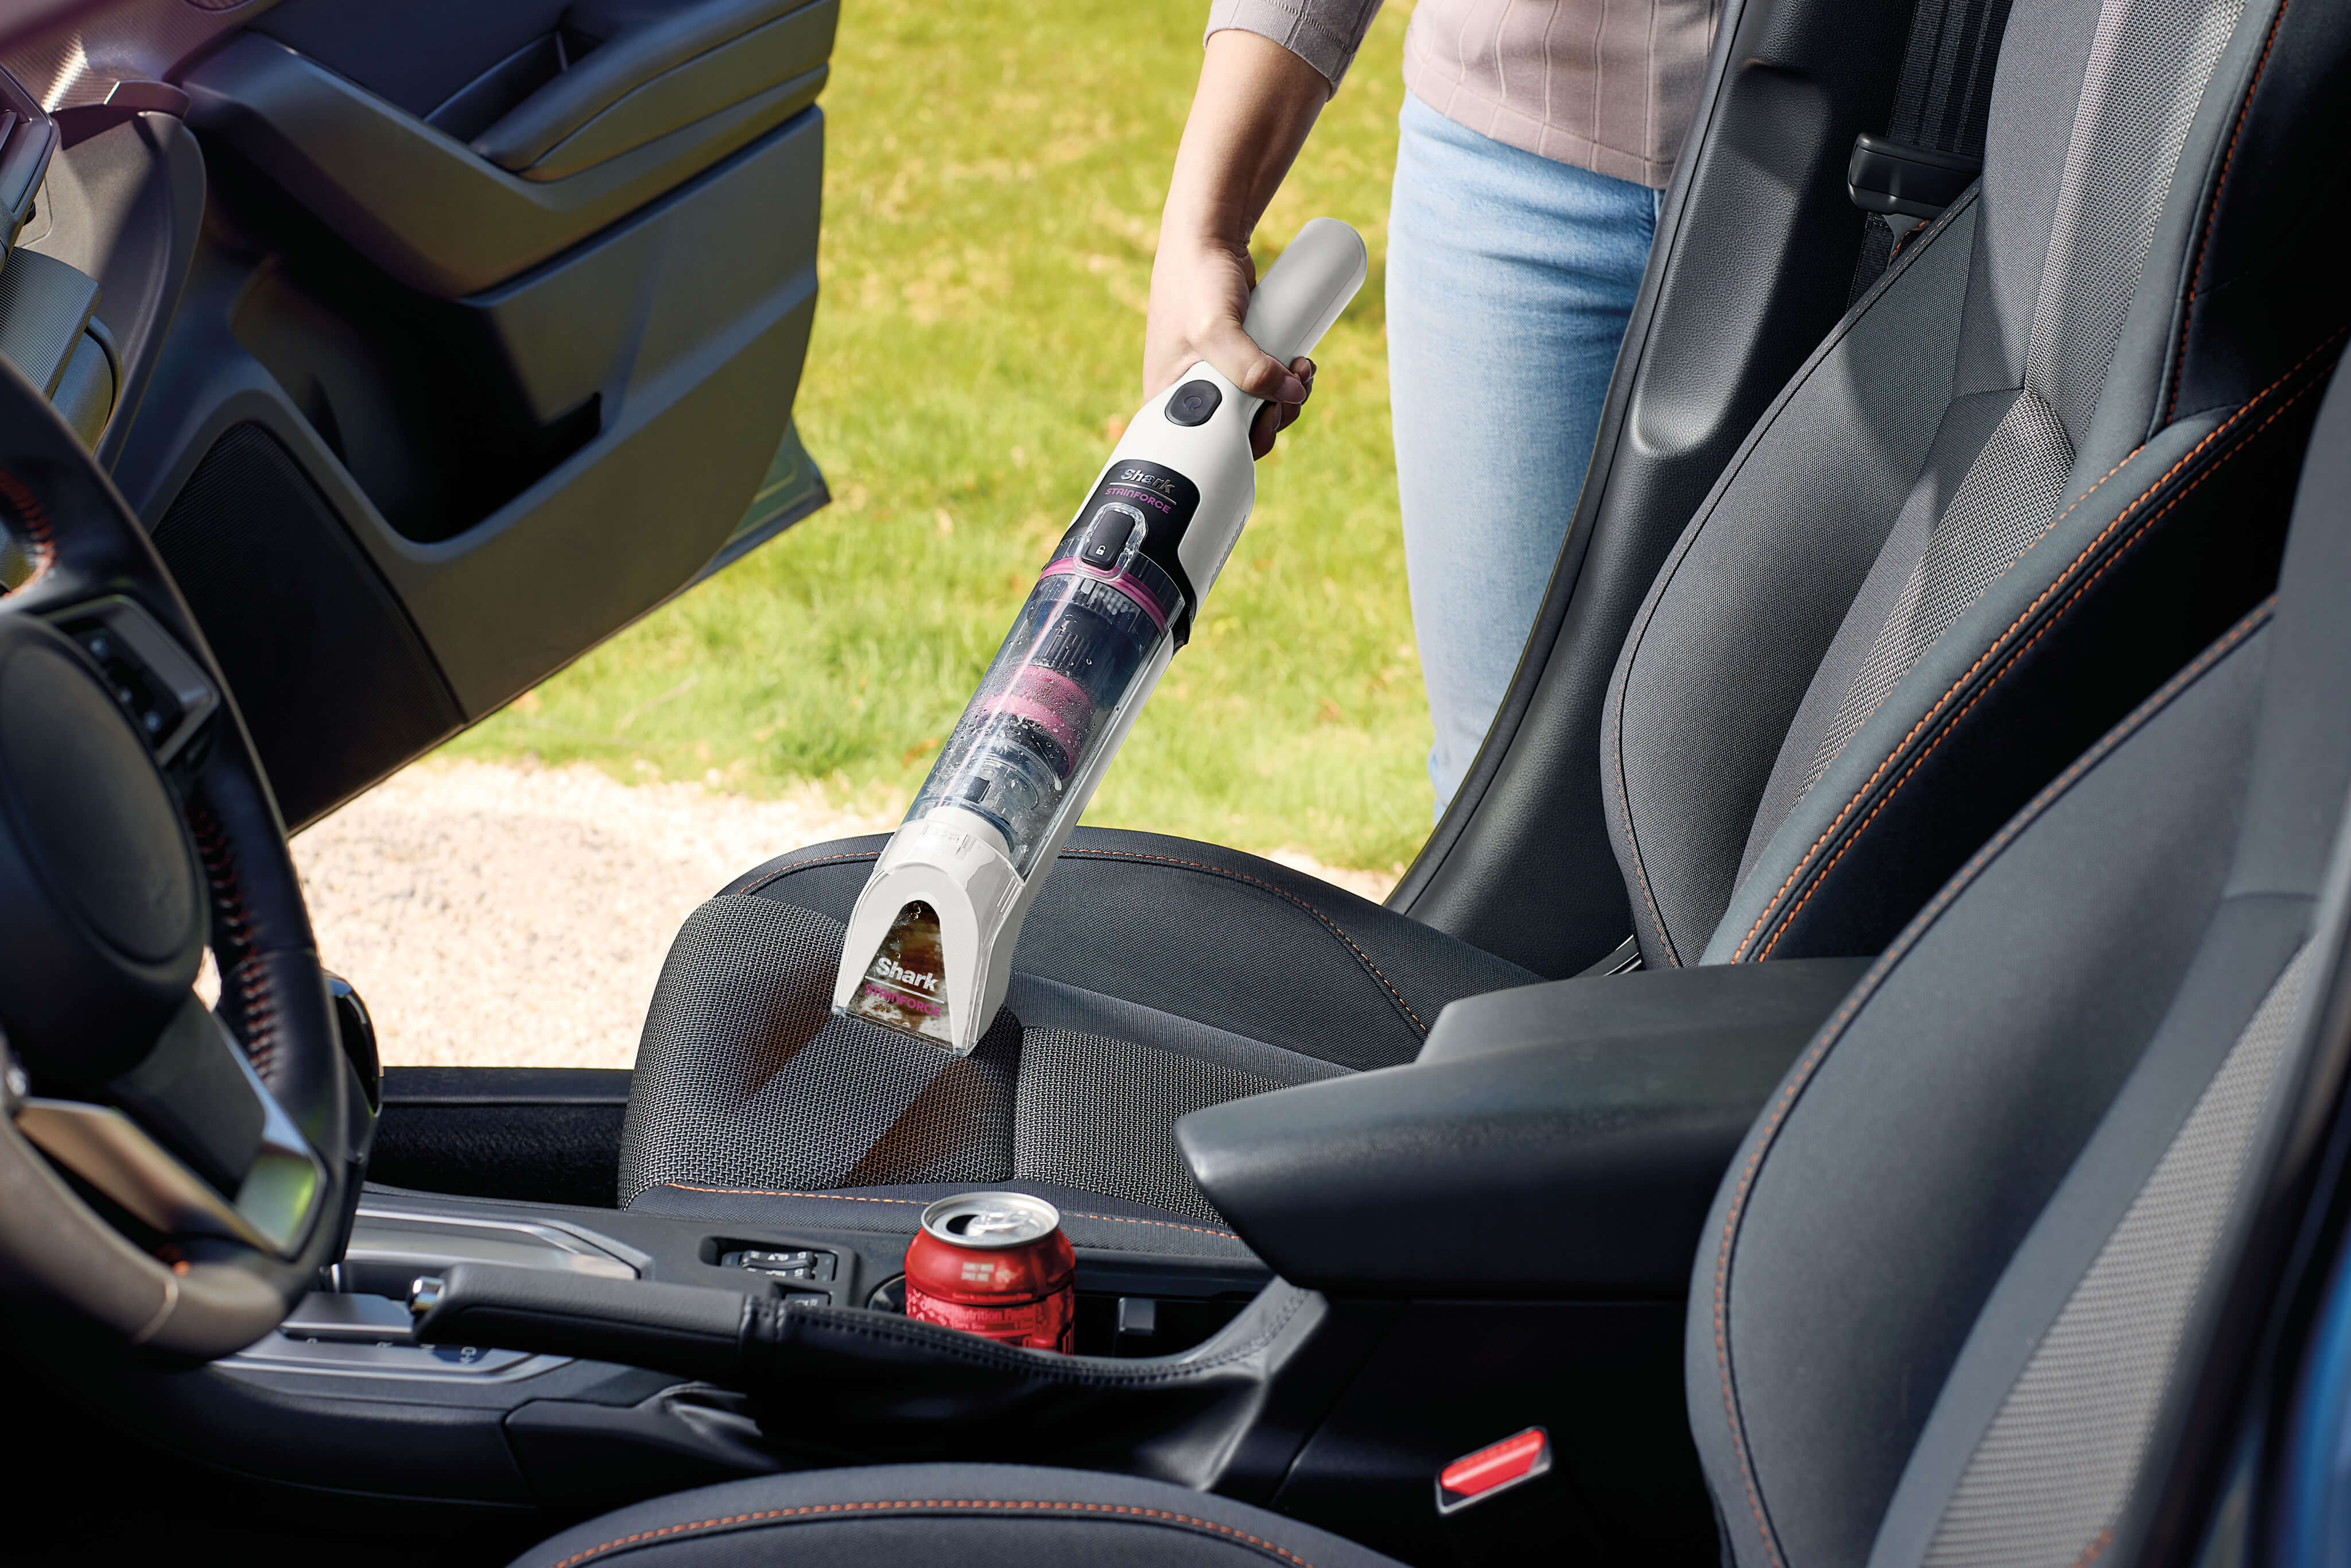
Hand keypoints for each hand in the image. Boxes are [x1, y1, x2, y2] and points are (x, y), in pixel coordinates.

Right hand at [1146, 237, 1313, 457]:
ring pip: (1258, 404)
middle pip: (1240, 429)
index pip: (1207, 446)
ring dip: (1289, 394)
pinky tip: (1301, 364)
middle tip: (1297, 387)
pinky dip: (1287, 377)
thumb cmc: (1196, 280)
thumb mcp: (1216, 329)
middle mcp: (1189, 393)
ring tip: (1304, 367)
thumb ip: (1249, 369)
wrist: (1208, 235)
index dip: (1245, 442)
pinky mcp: (1237, 355)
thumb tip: (1291, 397)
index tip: (1269, 415)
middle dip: (1276, 412)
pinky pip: (1265, 380)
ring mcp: (1215, 373)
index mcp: (1168, 401)